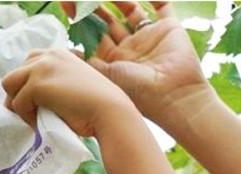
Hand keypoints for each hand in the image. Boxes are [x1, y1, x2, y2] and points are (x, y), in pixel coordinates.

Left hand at [1, 49, 134, 137]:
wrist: (110, 112)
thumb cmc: (98, 108)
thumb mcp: (74, 88)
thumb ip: (55, 85)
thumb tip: (31, 101)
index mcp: (59, 53)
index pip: (29, 63)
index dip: (28, 84)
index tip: (37, 103)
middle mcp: (48, 55)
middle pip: (15, 73)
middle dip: (19, 94)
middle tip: (31, 114)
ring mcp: (41, 68)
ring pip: (9, 85)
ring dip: (19, 104)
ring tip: (35, 119)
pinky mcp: (37, 85)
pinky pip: (17, 103)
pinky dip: (26, 117)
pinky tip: (41, 124)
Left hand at [62, 2, 209, 127]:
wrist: (174, 97)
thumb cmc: (140, 92)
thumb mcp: (105, 77)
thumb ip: (86, 63)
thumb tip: (65, 53)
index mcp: (114, 60)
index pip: (93, 34)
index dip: (80, 19)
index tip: (67, 4)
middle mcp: (130, 48)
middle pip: (109, 19)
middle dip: (94, 5)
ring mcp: (149, 37)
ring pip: (131, 9)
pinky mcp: (169, 28)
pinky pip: (162, 5)